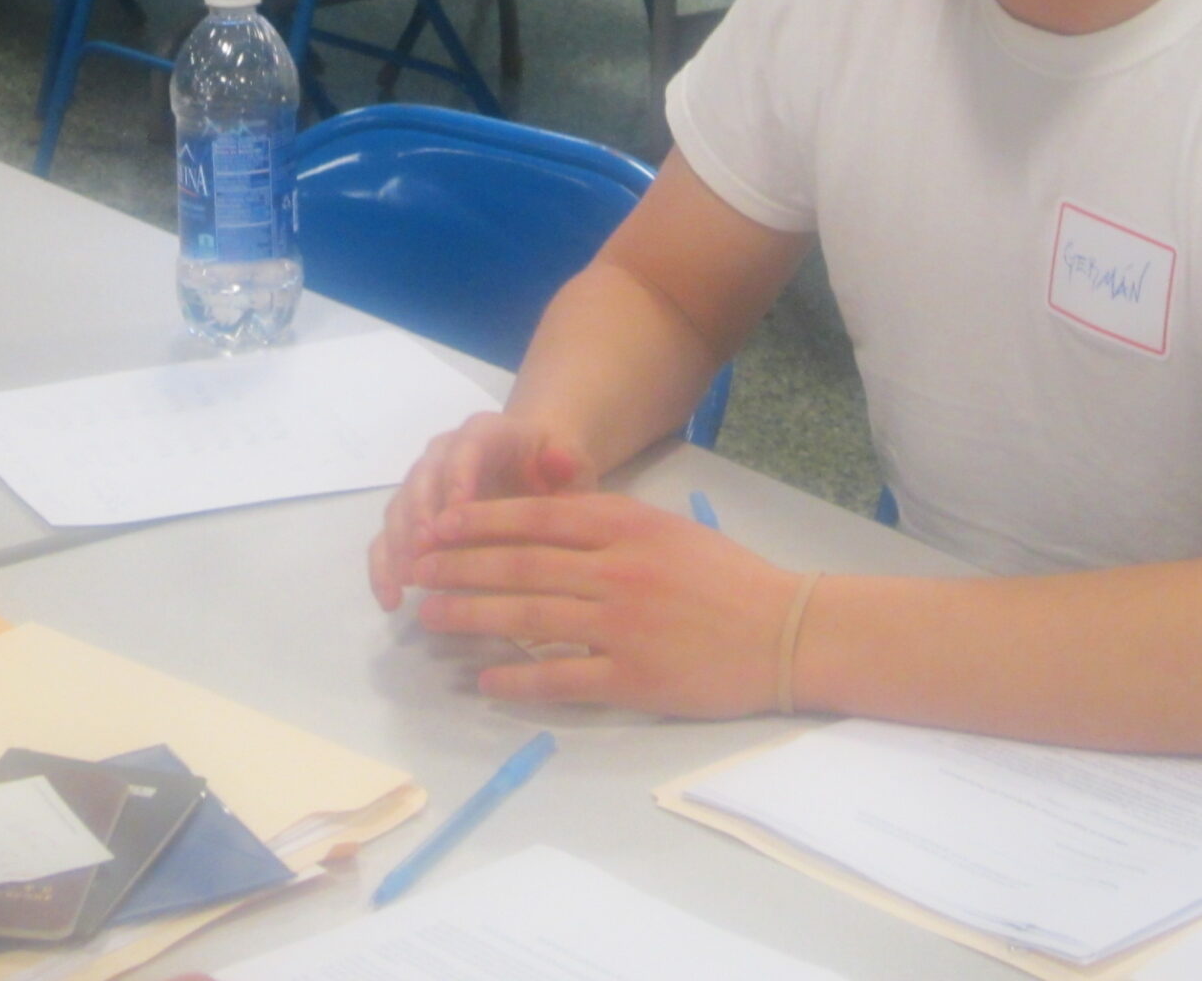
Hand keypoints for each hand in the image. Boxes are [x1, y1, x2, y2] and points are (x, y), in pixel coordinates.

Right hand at [370, 413, 594, 610]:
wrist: (534, 470)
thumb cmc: (555, 468)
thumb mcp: (571, 461)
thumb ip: (566, 462)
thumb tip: (559, 462)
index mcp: (485, 433)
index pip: (466, 446)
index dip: (456, 477)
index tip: (454, 514)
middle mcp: (445, 452)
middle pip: (422, 477)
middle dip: (418, 515)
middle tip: (423, 553)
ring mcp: (424, 484)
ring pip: (399, 508)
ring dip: (398, 545)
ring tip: (406, 582)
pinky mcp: (413, 518)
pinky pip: (388, 538)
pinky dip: (384, 566)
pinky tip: (391, 599)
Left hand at [407, 492, 806, 717]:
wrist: (787, 632)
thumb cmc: (729, 577)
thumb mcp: (668, 529)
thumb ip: (609, 524)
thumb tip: (542, 525)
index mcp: (626, 526)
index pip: (535, 519)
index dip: (479, 523)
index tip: (438, 526)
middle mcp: (616, 570)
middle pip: (520, 566)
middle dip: (458, 566)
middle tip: (414, 570)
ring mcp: (622, 625)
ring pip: (529, 618)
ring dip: (471, 617)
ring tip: (430, 617)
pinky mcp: (632, 677)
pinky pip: (562, 678)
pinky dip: (518, 680)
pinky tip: (484, 682)